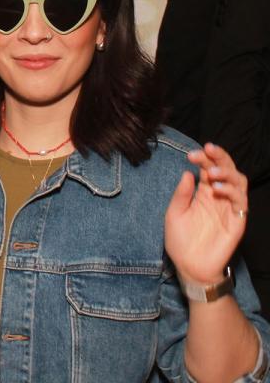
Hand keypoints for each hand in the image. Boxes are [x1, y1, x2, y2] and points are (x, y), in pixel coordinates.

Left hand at [165, 143, 247, 284]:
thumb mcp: (174, 212)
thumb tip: (188, 172)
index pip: (208, 167)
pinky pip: (241, 202)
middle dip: (219, 157)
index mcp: (203, 192)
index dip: (203, 157)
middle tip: (208, 149)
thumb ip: (181, 193)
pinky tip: (217, 189)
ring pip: (238, 181)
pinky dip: (231, 191)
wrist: (189, 266)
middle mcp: (218, 197)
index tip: (191, 154)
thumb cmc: (180, 239)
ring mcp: (229, 208)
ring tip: (211, 172)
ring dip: (226, 172)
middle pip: (226, 169)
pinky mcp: (237, 221)